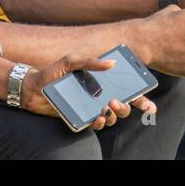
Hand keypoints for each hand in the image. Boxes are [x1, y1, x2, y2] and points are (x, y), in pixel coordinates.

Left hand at [20, 55, 155, 130]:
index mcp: (102, 83)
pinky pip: (96, 125)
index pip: (126, 92)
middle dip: (126, 107)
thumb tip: (112, 63)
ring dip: (113, 115)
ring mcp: (91, 109)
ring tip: (106, 107)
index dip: (141, 100)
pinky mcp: (81, 118)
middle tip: (116, 101)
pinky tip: (97, 117)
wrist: (33, 87)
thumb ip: (90, 62)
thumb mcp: (71, 61)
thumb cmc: (53, 72)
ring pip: (112, 118)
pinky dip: (100, 122)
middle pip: (124, 107)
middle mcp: (100, 97)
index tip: (150, 106)